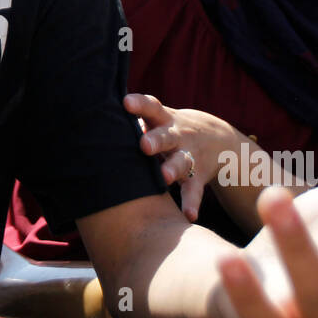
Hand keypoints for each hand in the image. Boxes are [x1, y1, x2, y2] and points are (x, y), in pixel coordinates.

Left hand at [126, 93, 241, 221]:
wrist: (218, 139)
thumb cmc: (171, 128)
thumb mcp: (158, 117)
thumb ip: (134, 120)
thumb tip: (98, 122)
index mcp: (163, 119)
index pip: (151, 107)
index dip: (139, 104)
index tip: (126, 102)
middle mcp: (177, 136)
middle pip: (166, 136)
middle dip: (156, 140)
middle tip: (144, 145)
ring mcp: (189, 156)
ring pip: (181, 162)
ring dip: (173, 169)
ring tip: (165, 177)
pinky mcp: (198, 176)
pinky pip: (194, 190)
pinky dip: (192, 203)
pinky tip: (189, 215)